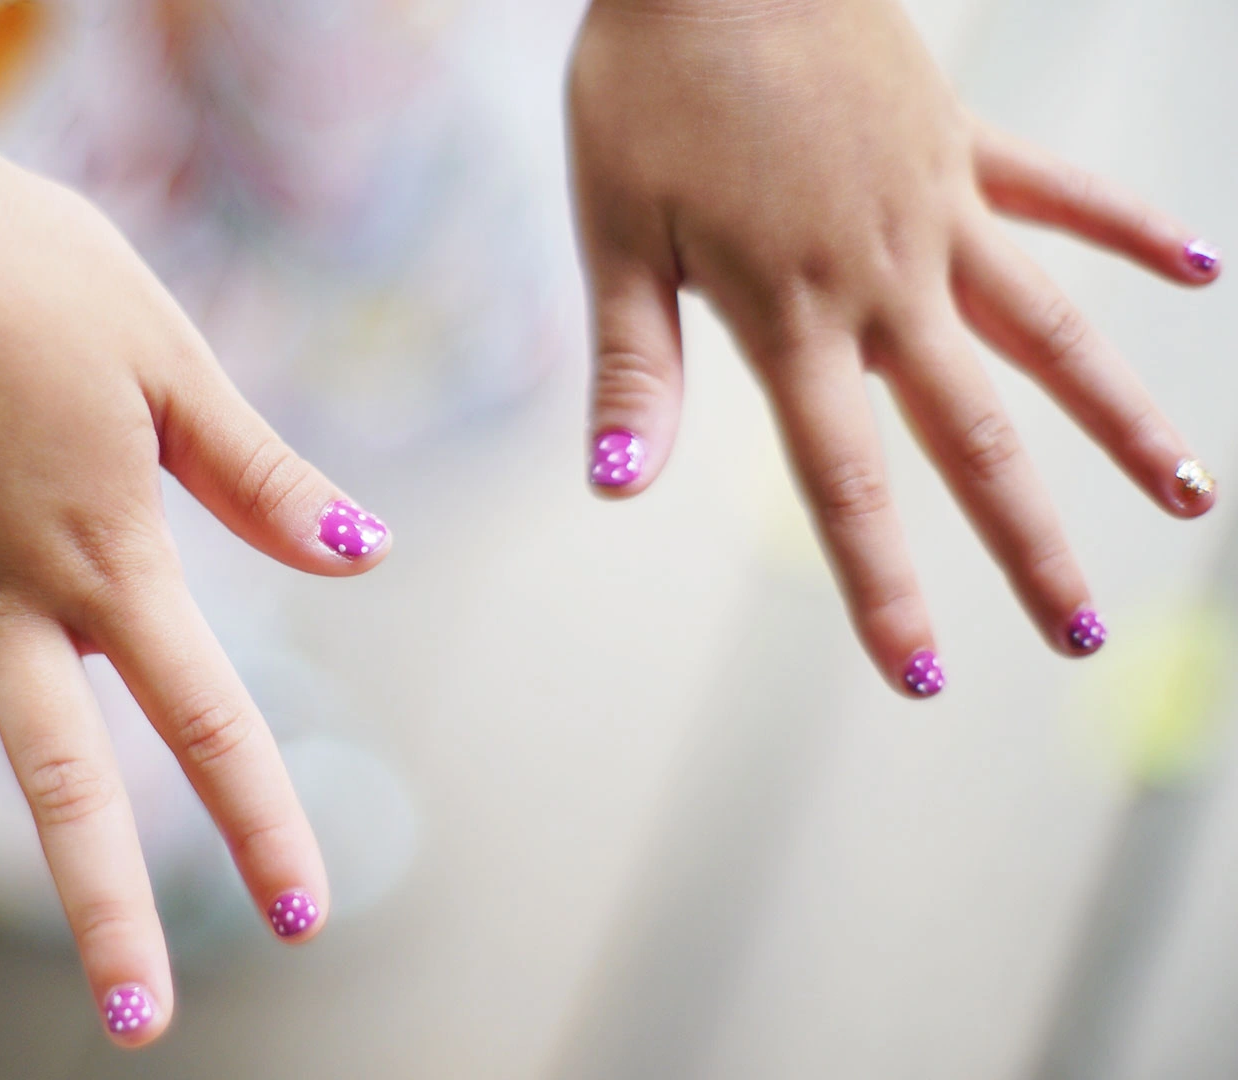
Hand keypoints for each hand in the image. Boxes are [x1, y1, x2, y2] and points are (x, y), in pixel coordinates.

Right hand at [0, 94, 386, 1039]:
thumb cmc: (24, 263)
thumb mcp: (167, 357)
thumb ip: (258, 472)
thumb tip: (366, 550)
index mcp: (105, 558)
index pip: (207, 719)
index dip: (260, 823)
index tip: (300, 919)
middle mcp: (0, 603)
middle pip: (64, 784)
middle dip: (107, 909)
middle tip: (136, 1024)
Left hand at [568, 0, 1217, 695]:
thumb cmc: (645, 82)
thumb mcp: (613, 229)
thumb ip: (634, 364)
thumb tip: (618, 485)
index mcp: (791, 313)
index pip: (844, 481)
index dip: (882, 584)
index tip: (921, 676)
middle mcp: (884, 276)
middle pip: (973, 433)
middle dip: (1024, 542)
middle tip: (1077, 632)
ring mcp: (937, 206)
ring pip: (1051, 332)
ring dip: (1120, 419)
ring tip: (1191, 497)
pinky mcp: (960, 139)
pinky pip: (1059, 195)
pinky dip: (1127, 229)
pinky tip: (1195, 269)